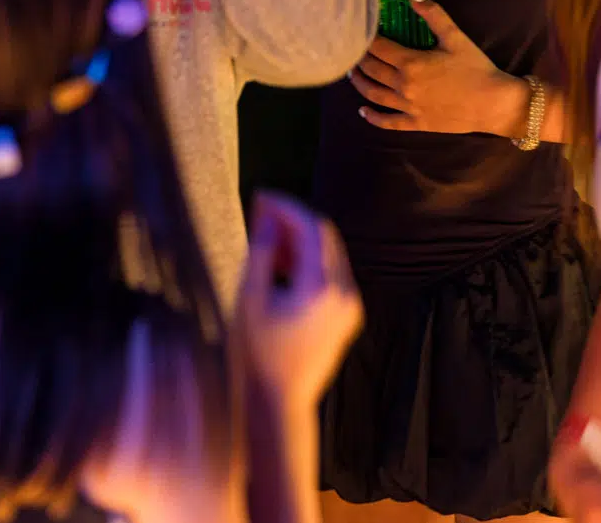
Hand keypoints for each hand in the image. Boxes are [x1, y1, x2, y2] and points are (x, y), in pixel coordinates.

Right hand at [235, 191, 362, 410]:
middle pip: (325, 237)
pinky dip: (309, 262)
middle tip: (261, 212)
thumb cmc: (258, 354)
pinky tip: (281, 263)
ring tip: (267, 235)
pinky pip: (332, 275)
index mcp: (322, 287)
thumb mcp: (250, 299)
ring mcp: (350, 307)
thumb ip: (262, 252)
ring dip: (301, 240)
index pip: (311, 228)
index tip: (260, 197)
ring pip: (329, 255)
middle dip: (294, 220)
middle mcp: (345, 293)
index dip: (285, 207)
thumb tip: (269, 217)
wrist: (278, 403)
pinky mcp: (346, 317)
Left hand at [350, 0, 528, 136]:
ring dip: (360, 84)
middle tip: (352, 51)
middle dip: (359, 60)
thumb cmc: (475, 68)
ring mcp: (408, 107)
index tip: (360, 32)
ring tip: (352, 75)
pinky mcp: (416, 123)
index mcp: (411, 63)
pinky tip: (363, 112)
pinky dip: (373, 118)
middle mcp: (404, 86)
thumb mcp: (455, 37)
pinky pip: (389, 122)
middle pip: (372, 70)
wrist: (493, 104)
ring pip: (374, 95)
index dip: (367, 39)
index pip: (378, 48)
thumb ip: (433, 14)